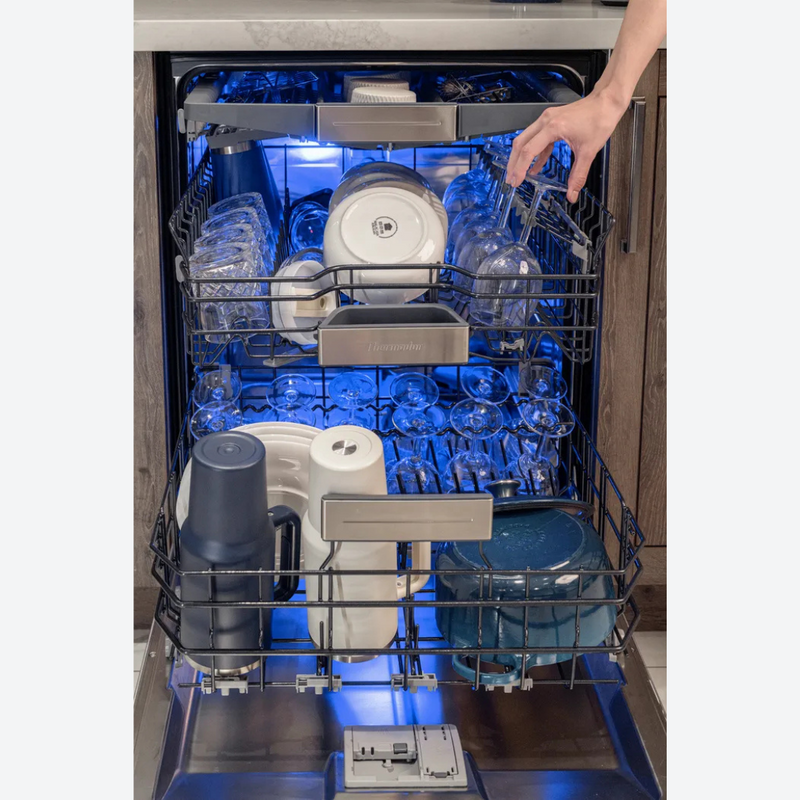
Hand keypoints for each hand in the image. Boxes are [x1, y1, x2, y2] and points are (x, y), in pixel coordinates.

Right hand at [505, 91, 628, 202]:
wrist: (607, 101)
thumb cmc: (599, 118)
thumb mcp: (589, 151)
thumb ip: (578, 175)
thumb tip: (572, 194)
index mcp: (552, 127)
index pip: (529, 151)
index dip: (520, 168)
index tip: (516, 181)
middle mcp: (546, 121)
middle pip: (520, 144)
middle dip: (514, 163)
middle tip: (511, 180)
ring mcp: (547, 120)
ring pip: (525, 140)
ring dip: (521, 158)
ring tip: (518, 174)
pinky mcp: (551, 121)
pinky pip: (537, 138)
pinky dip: (534, 153)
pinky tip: (535, 167)